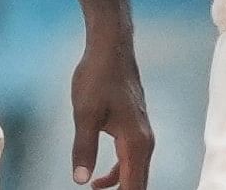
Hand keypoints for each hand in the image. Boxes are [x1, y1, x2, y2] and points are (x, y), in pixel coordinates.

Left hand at [69, 38, 153, 189]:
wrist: (110, 48)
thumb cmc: (98, 78)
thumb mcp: (85, 115)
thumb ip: (84, 149)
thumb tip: (81, 180)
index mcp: (136, 143)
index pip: (134, 186)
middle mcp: (145, 141)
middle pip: (139, 182)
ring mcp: (142, 133)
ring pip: (135, 170)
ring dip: (119, 185)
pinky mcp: (135, 126)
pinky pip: (131, 158)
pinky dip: (119, 171)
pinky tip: (101, 175)